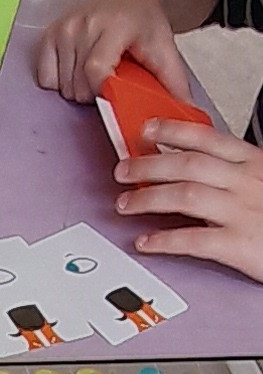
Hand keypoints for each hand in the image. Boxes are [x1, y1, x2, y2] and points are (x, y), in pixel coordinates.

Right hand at [36, 0, 192, 104]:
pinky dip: (58, 81)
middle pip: (77, 84)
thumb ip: (175, 83)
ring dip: (77, 89)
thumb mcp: (166, 49)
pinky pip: (44, 76)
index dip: (101, 91)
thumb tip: (187, 114)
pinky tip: (76, 70)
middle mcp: (85, 23)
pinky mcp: (50, 32)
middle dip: (93, 94)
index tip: (112, 94)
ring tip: (95, 74)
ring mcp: (65, 27)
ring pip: (61, 85)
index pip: (95, 70)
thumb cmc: (146, 21)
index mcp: (115, 25)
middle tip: (109, 82)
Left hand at [115, 119, 262, 281]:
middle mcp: (245, 183)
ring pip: (184, 196)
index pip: (207, 138)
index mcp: (253, 163)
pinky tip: (147, 243)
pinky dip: (164, 240)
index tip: (148, 129)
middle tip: (123, 170)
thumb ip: (238, 172)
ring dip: (148, 199)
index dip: (172, 131)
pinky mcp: (239, 245)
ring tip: (126, 204)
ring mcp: (241, 212)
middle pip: (187, 164)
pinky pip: (193, 240)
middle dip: (148, 165)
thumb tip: (202, 166)